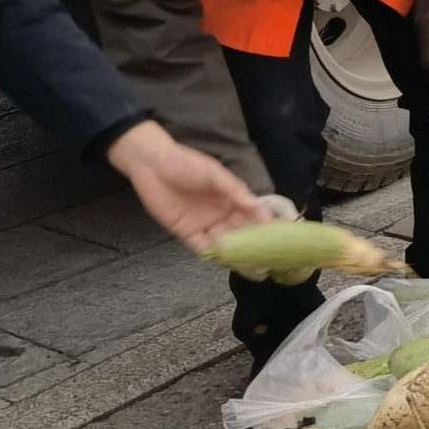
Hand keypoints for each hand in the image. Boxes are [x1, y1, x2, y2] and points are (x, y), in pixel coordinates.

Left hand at [105, 119, 277, 251]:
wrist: (151, 164)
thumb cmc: (186, 164)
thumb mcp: (214, 173)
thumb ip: (234, 190)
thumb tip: (257, 206)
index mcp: (231, 198)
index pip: (252, 214)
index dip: (264, 225)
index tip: (278, 236)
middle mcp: (221, 213)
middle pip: (240, 232)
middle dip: (252, 244)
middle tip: (267, 257)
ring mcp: (204, 224)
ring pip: (224, 242)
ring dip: (235, 252)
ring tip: (249, 265)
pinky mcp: (186, 232)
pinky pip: (202, 246)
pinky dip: (212, 255)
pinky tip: (223, 262)